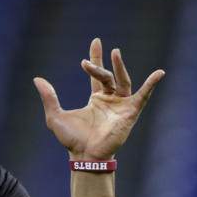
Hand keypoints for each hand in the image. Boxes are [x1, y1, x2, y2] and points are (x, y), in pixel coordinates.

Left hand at [33, 38, 164, 160]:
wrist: (84, 155)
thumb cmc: (72, 139)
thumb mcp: (55, 115)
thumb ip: (49, 97)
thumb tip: (37, 79)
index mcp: (96, 99)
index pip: (97, 74)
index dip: (96, 57)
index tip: (96, 41)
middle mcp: (110, 100)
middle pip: (108, 76)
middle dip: (101, 64)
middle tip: (94, 52)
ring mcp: (121, 106)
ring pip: (123, 81)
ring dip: (119, 67)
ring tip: (115, 52)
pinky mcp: (130, 113)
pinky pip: (143, 96)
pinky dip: (151, 85)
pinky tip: (159, 73)